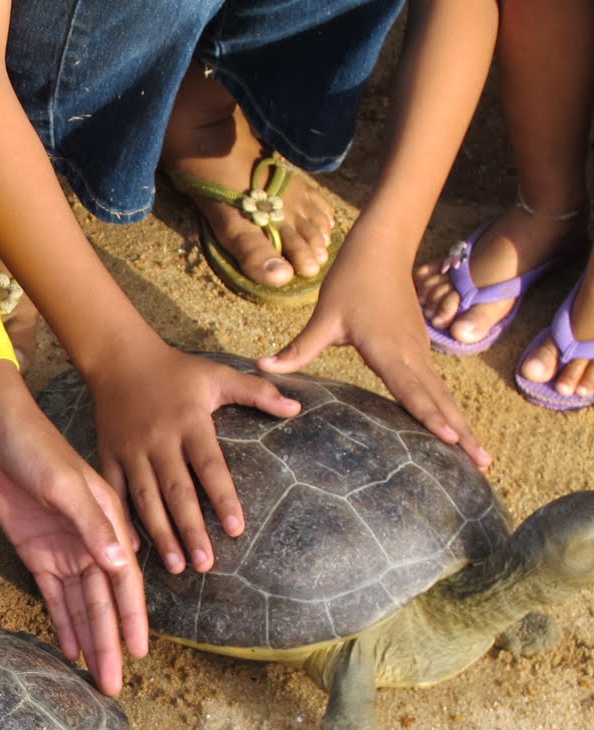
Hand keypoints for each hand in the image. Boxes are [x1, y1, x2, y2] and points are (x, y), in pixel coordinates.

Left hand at [0, 363, 146, 694]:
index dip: (131, 619)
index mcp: (108, 523)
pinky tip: (68, 649)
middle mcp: (91, 542)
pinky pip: (53, 595)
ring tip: (94, 677)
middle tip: (111, 686)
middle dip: (109, 643)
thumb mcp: (64, 484)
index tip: (137, 654)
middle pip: (103, 602)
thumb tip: (122, 564)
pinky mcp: (36, 552)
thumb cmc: (35, 447)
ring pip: (80, 604)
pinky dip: (61, 622)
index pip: (124, 581)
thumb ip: (91, 525)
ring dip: (88, 639)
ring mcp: (63, 549)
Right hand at [90, 345, 297, 573]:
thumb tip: (296, 409)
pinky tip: (137, 548)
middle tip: (206, 564)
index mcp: (189, 422)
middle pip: (178, 492)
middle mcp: (159, 440)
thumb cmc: (175, 371)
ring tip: (178, 566)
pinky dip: (124, 520)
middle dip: (191, 530)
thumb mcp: (217, 375)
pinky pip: (115, 492)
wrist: (120, 359)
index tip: (236, 529)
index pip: (210, 466)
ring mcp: (131, 450)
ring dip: (162, 534)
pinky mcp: (108, 455)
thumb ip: (257, 393)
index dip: (224, 498)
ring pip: (146, 499)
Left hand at [258, 234, 491, 469]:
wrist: (381, 250)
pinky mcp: (419, 349)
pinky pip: (436, 386)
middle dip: (462, 433)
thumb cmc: (351, 281)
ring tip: (482, 457)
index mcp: (389, 350)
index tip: (451, 441)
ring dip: (462, 424)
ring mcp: (420, 352)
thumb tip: (262, 367)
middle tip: (484, 464)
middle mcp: (412, 354)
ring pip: (443, 395)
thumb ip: (298, 348)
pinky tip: (455, 430)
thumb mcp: (324, 317)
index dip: (430, 416)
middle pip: (439, 400)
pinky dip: (449, 409)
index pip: (412, 391)